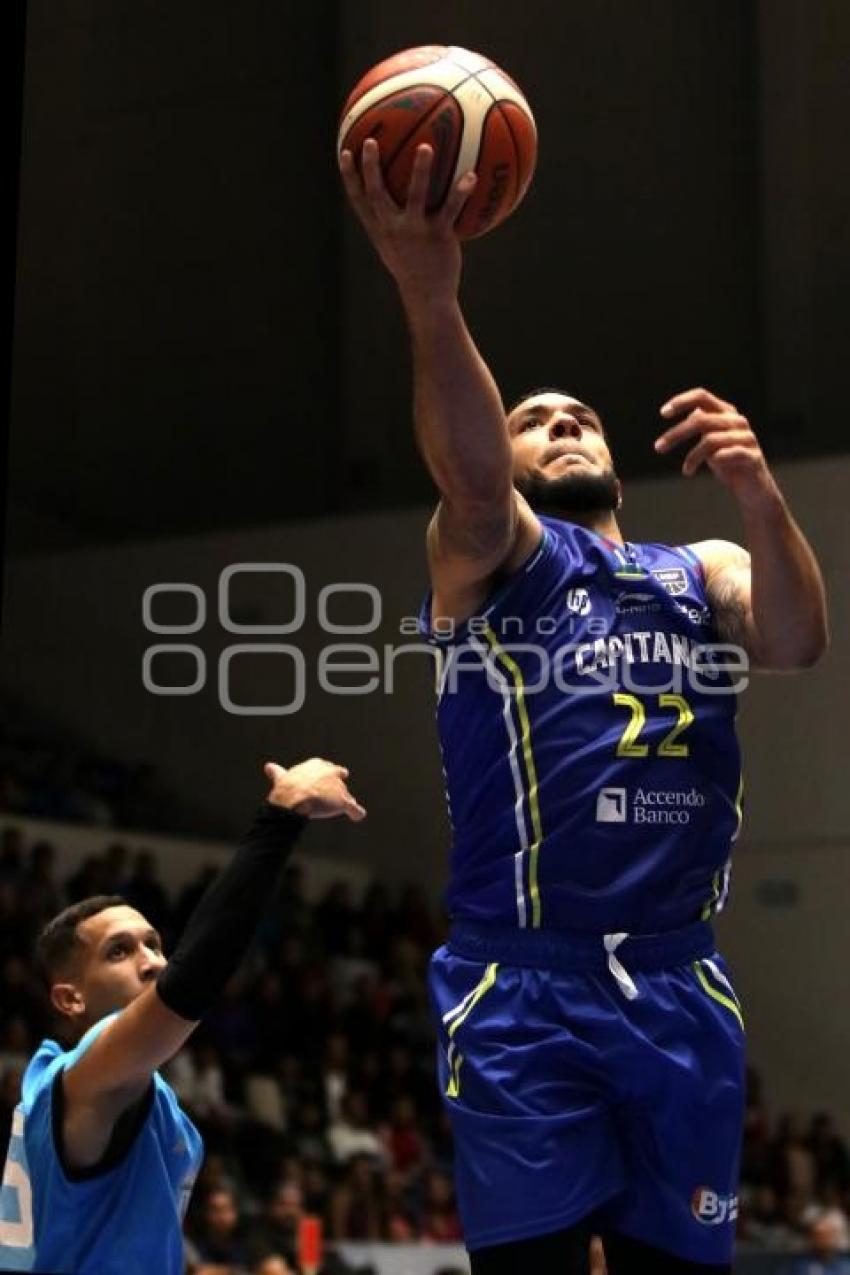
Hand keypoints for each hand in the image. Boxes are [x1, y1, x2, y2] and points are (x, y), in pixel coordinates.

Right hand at [264, 759, 365, 821]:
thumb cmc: (286, 787)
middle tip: (330, 796)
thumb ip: (278, 772)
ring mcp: (339, 787)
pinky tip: (357, 815)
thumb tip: (268, 767)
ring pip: (345, 796)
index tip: (320, 783)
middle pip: (339, 782)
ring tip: (335, 810)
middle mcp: (332, 772)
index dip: (324, 777)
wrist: (293, 797)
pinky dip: (356, 813)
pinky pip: (354, 809)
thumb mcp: (281, 776)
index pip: (327, 768)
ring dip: (342, 803)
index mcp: (319, 764)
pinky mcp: (343, 801)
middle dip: (336, 788)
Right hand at [339, 138, 475, 304]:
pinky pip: (450, 209)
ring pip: (415, 195)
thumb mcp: (395, 246)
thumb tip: (394, 197)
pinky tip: (472, 176)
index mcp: (379, 229)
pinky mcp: (438, 236)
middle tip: (372, 141)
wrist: (428, 296)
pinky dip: (461, 192)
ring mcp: (415, 232)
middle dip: (371, 166)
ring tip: (426, 147)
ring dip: (420, 170)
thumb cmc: (412, 267)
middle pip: (377, 193)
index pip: (357, 199)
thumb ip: (391, 222)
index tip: (346, 151)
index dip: (349, 175)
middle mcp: (392, 228)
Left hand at [654, 387, 779, 508]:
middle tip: (658, 448)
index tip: (663, 413)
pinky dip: (711, 462)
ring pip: (710, 440)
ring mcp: (747, 438)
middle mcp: (737, 422)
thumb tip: (691, 412)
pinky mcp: (752, 457)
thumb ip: (702, 426)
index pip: (702, 396)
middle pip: (701, 420)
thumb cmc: (729, 464)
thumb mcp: (711, 443)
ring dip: (692, 457)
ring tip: (686, 470)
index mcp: (726, 413)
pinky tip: (695, 472)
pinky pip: (726, 454)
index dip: (682, 401)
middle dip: (676, 434)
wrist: (752, 489)